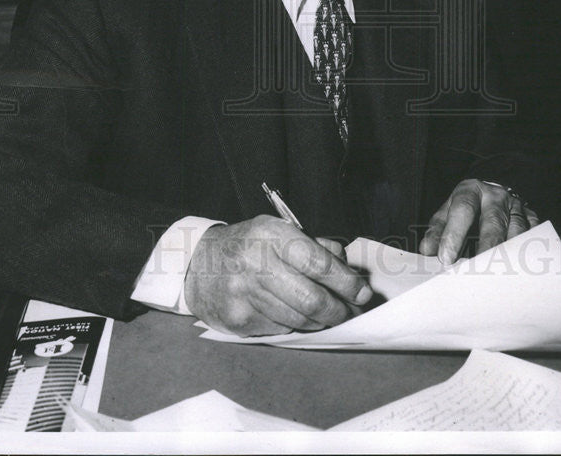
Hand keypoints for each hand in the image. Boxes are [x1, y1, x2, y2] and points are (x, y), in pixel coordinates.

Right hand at [184, 216, 372, 334]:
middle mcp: (257, 263)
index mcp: (271, 235)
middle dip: (339, 310)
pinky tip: (297, 317)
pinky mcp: (240, 320)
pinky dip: (296, 326)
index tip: (362, 293)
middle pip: (311, 299)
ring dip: (322, 321)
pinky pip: (281, 330)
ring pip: (299, 320)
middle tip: (351, 312)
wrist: (198, 265)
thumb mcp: (278, 230)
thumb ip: (314, 246)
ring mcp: (246, 295)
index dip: (346, 282)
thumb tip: (347, 269)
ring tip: (330, 316)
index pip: (318, 263)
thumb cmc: (248, 246)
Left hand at [418, 179, 539, 264]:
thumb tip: (427, 250)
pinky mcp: (533, 220)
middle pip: (494, 223)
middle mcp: (497, 197)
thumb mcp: (448, 211)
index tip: (446, 258)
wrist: (495, 192)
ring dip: (508, 256)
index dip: (454, 234)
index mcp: (472, 190)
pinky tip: (520, 272)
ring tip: (498, 278)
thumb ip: (437, 229)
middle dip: (485, 248)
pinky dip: (528, 255)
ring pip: (517, 233)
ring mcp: (518, 208)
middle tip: (475, 272)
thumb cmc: (468, 206)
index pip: (463, 210)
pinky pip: (534, 238)